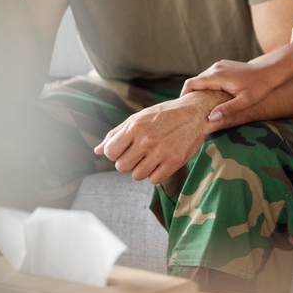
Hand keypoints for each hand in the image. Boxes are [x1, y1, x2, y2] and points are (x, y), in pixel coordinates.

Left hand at [94, 94, 218, 183]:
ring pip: (137, 175)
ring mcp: (161, 151)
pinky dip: (156, 173)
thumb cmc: (164, 115)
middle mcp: (146, 139)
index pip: (110, 153)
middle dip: (128, 162)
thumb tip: (97, 151)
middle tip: (140, 153)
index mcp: (135, 126)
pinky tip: (161, 161)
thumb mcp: (139, 118)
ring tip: (152, 157)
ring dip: (142, 169)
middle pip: (122, 167)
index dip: (115, 153)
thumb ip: (117, 134)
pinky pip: (153, 179)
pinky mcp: (174, 161)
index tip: (125, 149)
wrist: (195, 113)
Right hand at [181, 59, 281, 122]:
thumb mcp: (245, 101)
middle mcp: (216, 68)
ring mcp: (220, 65)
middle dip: (191, 94)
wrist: (272, 71)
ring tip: (201, 106)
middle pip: (195, 81)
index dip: (184, 95)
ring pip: (203, 78)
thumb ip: (227, 109)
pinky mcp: (225, 65)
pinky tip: (213, 97)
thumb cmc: (260, 87)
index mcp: (217, 76)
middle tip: (191, 110)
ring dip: (200, 90)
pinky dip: (208, 85)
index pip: (191, 84)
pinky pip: (211, 75)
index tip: (183, 108)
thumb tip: (210, 118)